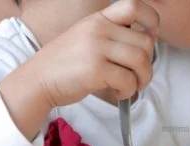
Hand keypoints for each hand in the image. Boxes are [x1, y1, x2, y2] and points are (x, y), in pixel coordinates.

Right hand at [26, 0, 159, 106]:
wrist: (38, 79)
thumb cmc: (67, 63)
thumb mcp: (89, 39)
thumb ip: (117, 36)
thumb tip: (151, 38)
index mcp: (99, 19)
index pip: (134, 5)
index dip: (152, 19)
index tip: (152, 35)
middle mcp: (99, 29)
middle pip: (144, 41)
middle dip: (149, 64)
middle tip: (139, 76)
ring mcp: (96, 48)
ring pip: (140, 61)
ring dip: (143, 79)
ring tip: (132, 86)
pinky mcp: (95, 69)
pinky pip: (128, 80)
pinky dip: (129, 91)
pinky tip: (120, 93)